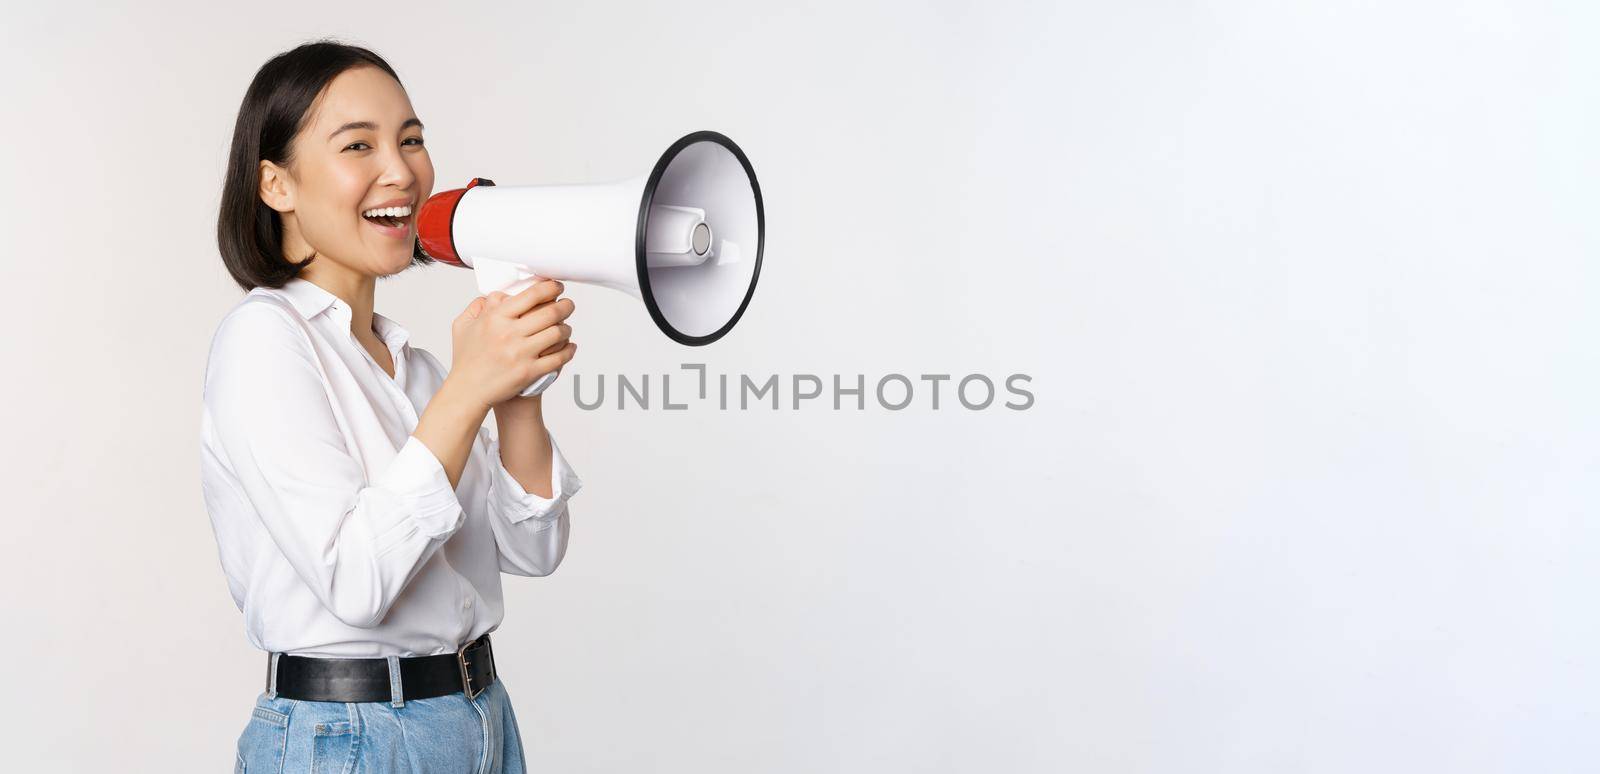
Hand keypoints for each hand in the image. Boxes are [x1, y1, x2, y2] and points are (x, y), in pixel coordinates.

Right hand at [447, 279, 576, 408]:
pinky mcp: (529, 372)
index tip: (556, 287)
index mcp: (495, 318)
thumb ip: (478, 306)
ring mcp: (521, 353)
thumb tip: (497, 296)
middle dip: (565, 306)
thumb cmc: (466, 359)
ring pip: (557, 333)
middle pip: (550, 312)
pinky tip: (569, 347)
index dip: (550, 287)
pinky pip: (558, 358)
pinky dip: (568, 350)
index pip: (531, 295)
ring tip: (566, 327)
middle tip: (568, 304)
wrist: (468, 390)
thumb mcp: (463, 326)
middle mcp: (509, 334)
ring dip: (567, 328)